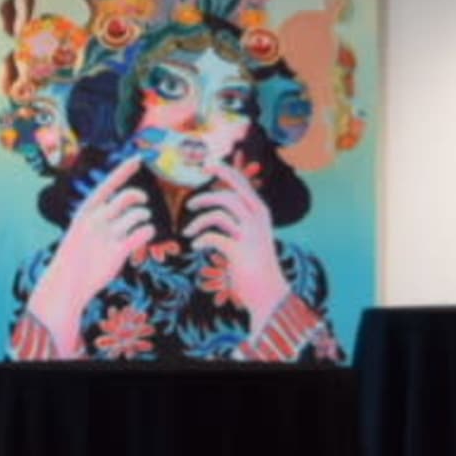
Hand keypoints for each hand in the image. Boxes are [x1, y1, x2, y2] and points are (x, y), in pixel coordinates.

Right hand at [22, 148, 157, 353]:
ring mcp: (106, 236)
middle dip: (139, 198)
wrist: (66, 283)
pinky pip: (142, 233)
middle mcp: (96, 220)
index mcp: (85, 211)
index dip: (124, 170)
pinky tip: (145, 235)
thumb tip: (124, 204)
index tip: (138, 158)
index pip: (108, 184)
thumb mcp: (81, 230)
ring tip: (141, 224)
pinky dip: (148, 232)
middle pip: (128, 197)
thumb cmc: (76, 256)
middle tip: (142, 205)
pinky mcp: (117, 252)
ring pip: (139, 215)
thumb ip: (100, 216)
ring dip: (144, 217)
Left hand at [187, 163, 292, 324]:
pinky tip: (196, 247)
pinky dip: (201, 240)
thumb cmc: (254, 263)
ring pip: (220, 212)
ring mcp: (250, 234)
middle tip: (189, 204)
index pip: (241, 183)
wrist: (268, 292)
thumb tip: (215, 203)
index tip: (207, 163)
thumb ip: (237, 219)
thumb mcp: (249, 235)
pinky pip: (214, 237)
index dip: (224, 171)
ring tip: (187, 232)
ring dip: (199, 220)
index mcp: (260, 212)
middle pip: (229, 194)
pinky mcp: (240, 251)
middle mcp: (257, 219)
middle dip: (206, 195)